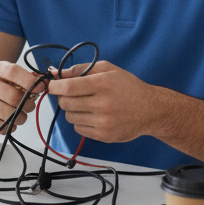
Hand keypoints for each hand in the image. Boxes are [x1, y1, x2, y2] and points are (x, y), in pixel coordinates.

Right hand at [0, 61, 44, 137]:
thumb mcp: (13, 79)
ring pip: (10, 115)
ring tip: (19, 116)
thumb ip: (29, 79)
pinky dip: (10, 127)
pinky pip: (3, 127)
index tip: (41, 89)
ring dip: (21, 118)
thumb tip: (44, 83)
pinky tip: (7, 122)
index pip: (14, 72)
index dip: (30, 81)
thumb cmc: (3, 91)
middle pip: (14, 97)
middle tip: (29, 107)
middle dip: (28, 105)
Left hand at [46, 60, 161, 143]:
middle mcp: (104, 104)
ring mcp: (104, 122)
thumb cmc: (128, 86)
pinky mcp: (105, 136)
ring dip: (72, 110)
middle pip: (66, 103)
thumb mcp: (108, 69)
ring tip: (86, 105)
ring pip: (70, 117)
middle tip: (71, 94)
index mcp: (103, 84)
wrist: (151, 110)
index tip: (52, 85)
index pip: (68, 87)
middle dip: (63, 97)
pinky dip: (80, 122)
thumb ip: (81, 68)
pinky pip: (78, 129)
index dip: (55, 86)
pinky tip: (92, 115)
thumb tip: (56, 73)